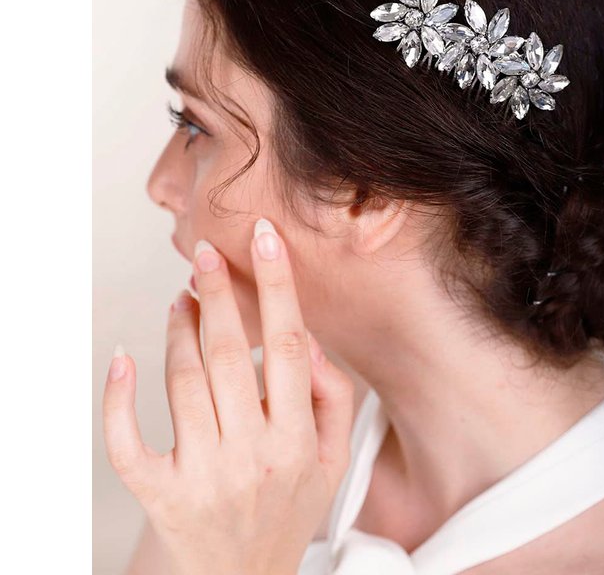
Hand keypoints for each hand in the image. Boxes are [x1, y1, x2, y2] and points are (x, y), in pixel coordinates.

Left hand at [102, 218, 354, 574]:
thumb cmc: (286, 511)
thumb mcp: (333, 463)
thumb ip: (335, 399)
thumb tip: (309, 341)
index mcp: (298, 442)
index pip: (290, 346)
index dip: (278, 287)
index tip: (266, 241)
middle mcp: (252, 456)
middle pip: (230, 355)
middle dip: (217, 294)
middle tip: (204, 252)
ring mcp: (203, 477)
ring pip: (184, 383)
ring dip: (179, 330)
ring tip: (182, 300)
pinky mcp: (161, 495)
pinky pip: (129, 441)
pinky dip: (119, 399)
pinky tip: (123, 360)